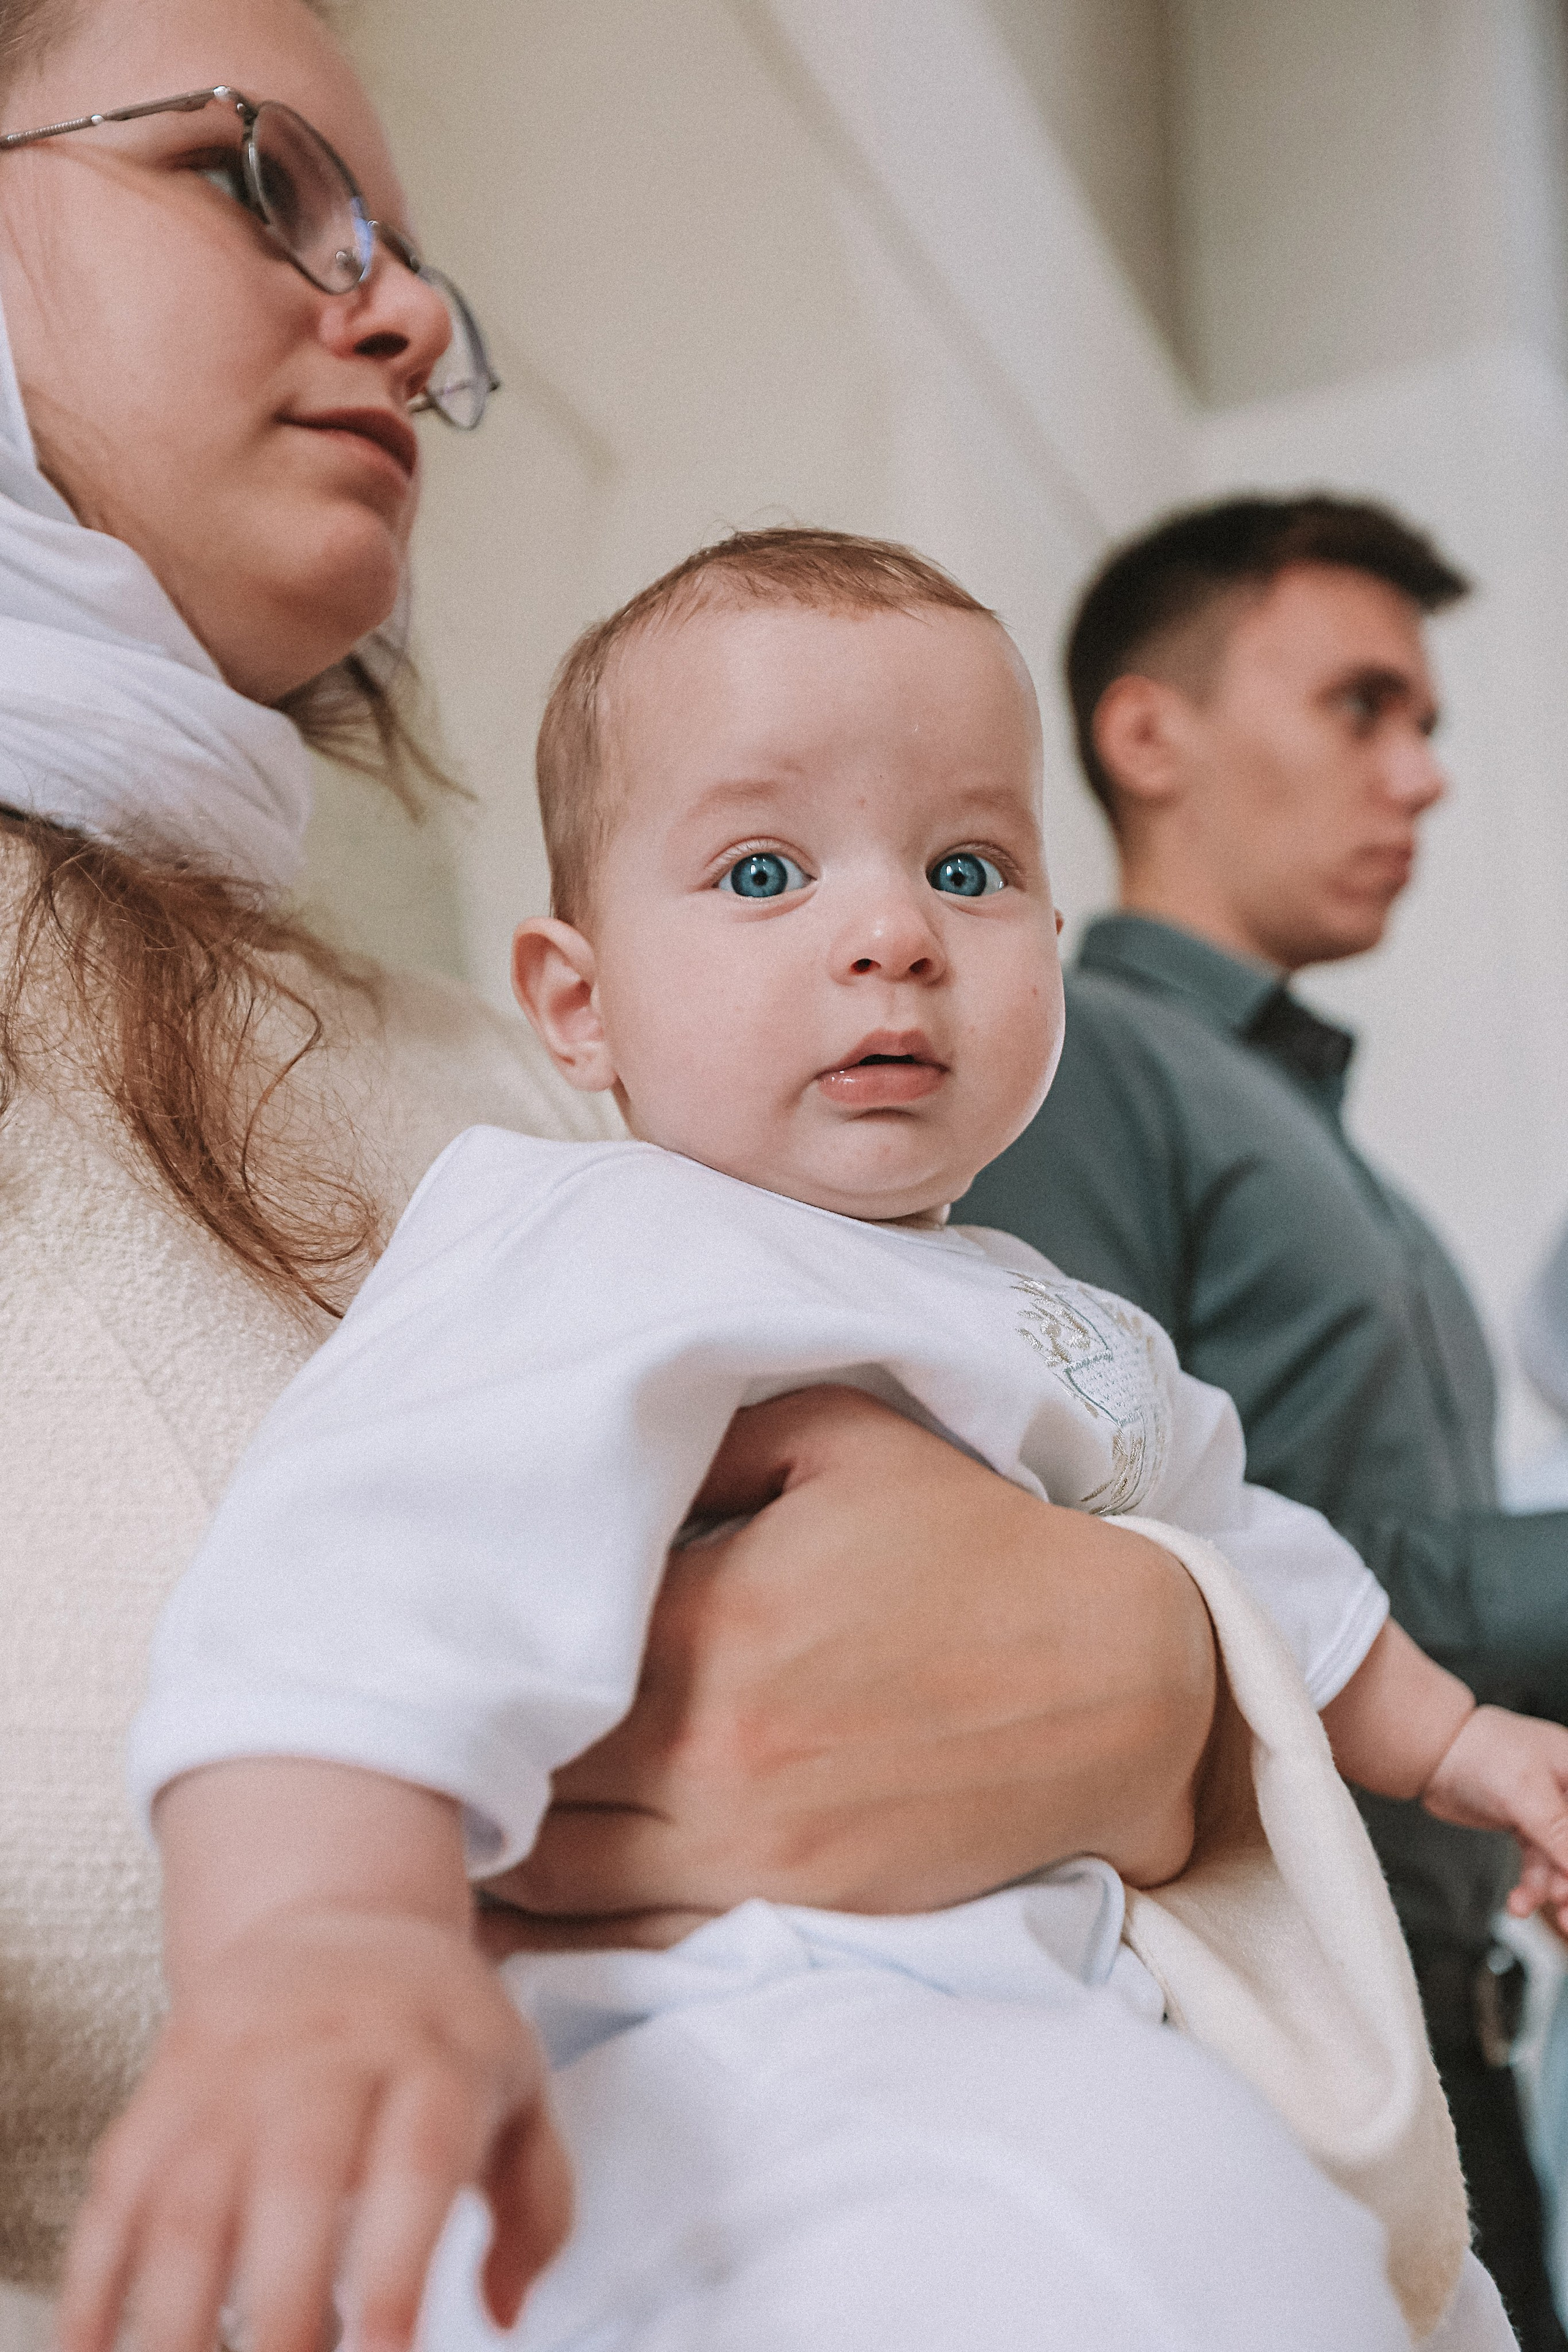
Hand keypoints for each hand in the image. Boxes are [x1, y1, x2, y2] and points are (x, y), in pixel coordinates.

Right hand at [58, 1765, 571, 2351]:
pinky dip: (97, 2278)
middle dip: (283, 2304)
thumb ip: (536, 2207)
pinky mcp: (168, 2083)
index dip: (397, 2263)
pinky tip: (94, 2349)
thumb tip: (508, 2312)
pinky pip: (119, 2187)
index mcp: (433, 2057)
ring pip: (192, 2193)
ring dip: (177, 2311)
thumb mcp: (516, 2091)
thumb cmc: (436, 2032)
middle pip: (296, 2176)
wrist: (341, 1920)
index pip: (418, 2157)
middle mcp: (332, 2054)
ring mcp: (239, 2067)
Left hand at [478, 1385, 1215, 1944]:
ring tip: (425, 1808)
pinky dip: (554, 1920)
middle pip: (519, 1767)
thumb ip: (710, 1431)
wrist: (1113, 1683)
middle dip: (450, 1744)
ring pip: (551, 1871)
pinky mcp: (784, 1905)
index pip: (528, 1640)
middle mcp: (709, 1746)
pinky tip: (503, 1894)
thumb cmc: (974, 1545)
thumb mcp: (845, 1435)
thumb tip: (605, 1443)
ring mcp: (743, 1844)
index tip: (408, 1618)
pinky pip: (627, 1934)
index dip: (458, 1635)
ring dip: (482, 1846)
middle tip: (390, 1717)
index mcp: (711, 1616)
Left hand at [1423, 1705, 1567, 1931]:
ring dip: (1550, 1892)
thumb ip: (1561, 1833)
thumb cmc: (1482, 1754)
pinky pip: (1539, 1866)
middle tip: (1565, 1917)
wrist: (1433, 1752)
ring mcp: (1549, 1812)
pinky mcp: (1527, 1827)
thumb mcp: (1528, 1794)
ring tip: (1526, 1906)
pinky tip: (1518, 1904)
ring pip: (1563, 1864)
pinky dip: (1530, 1888)